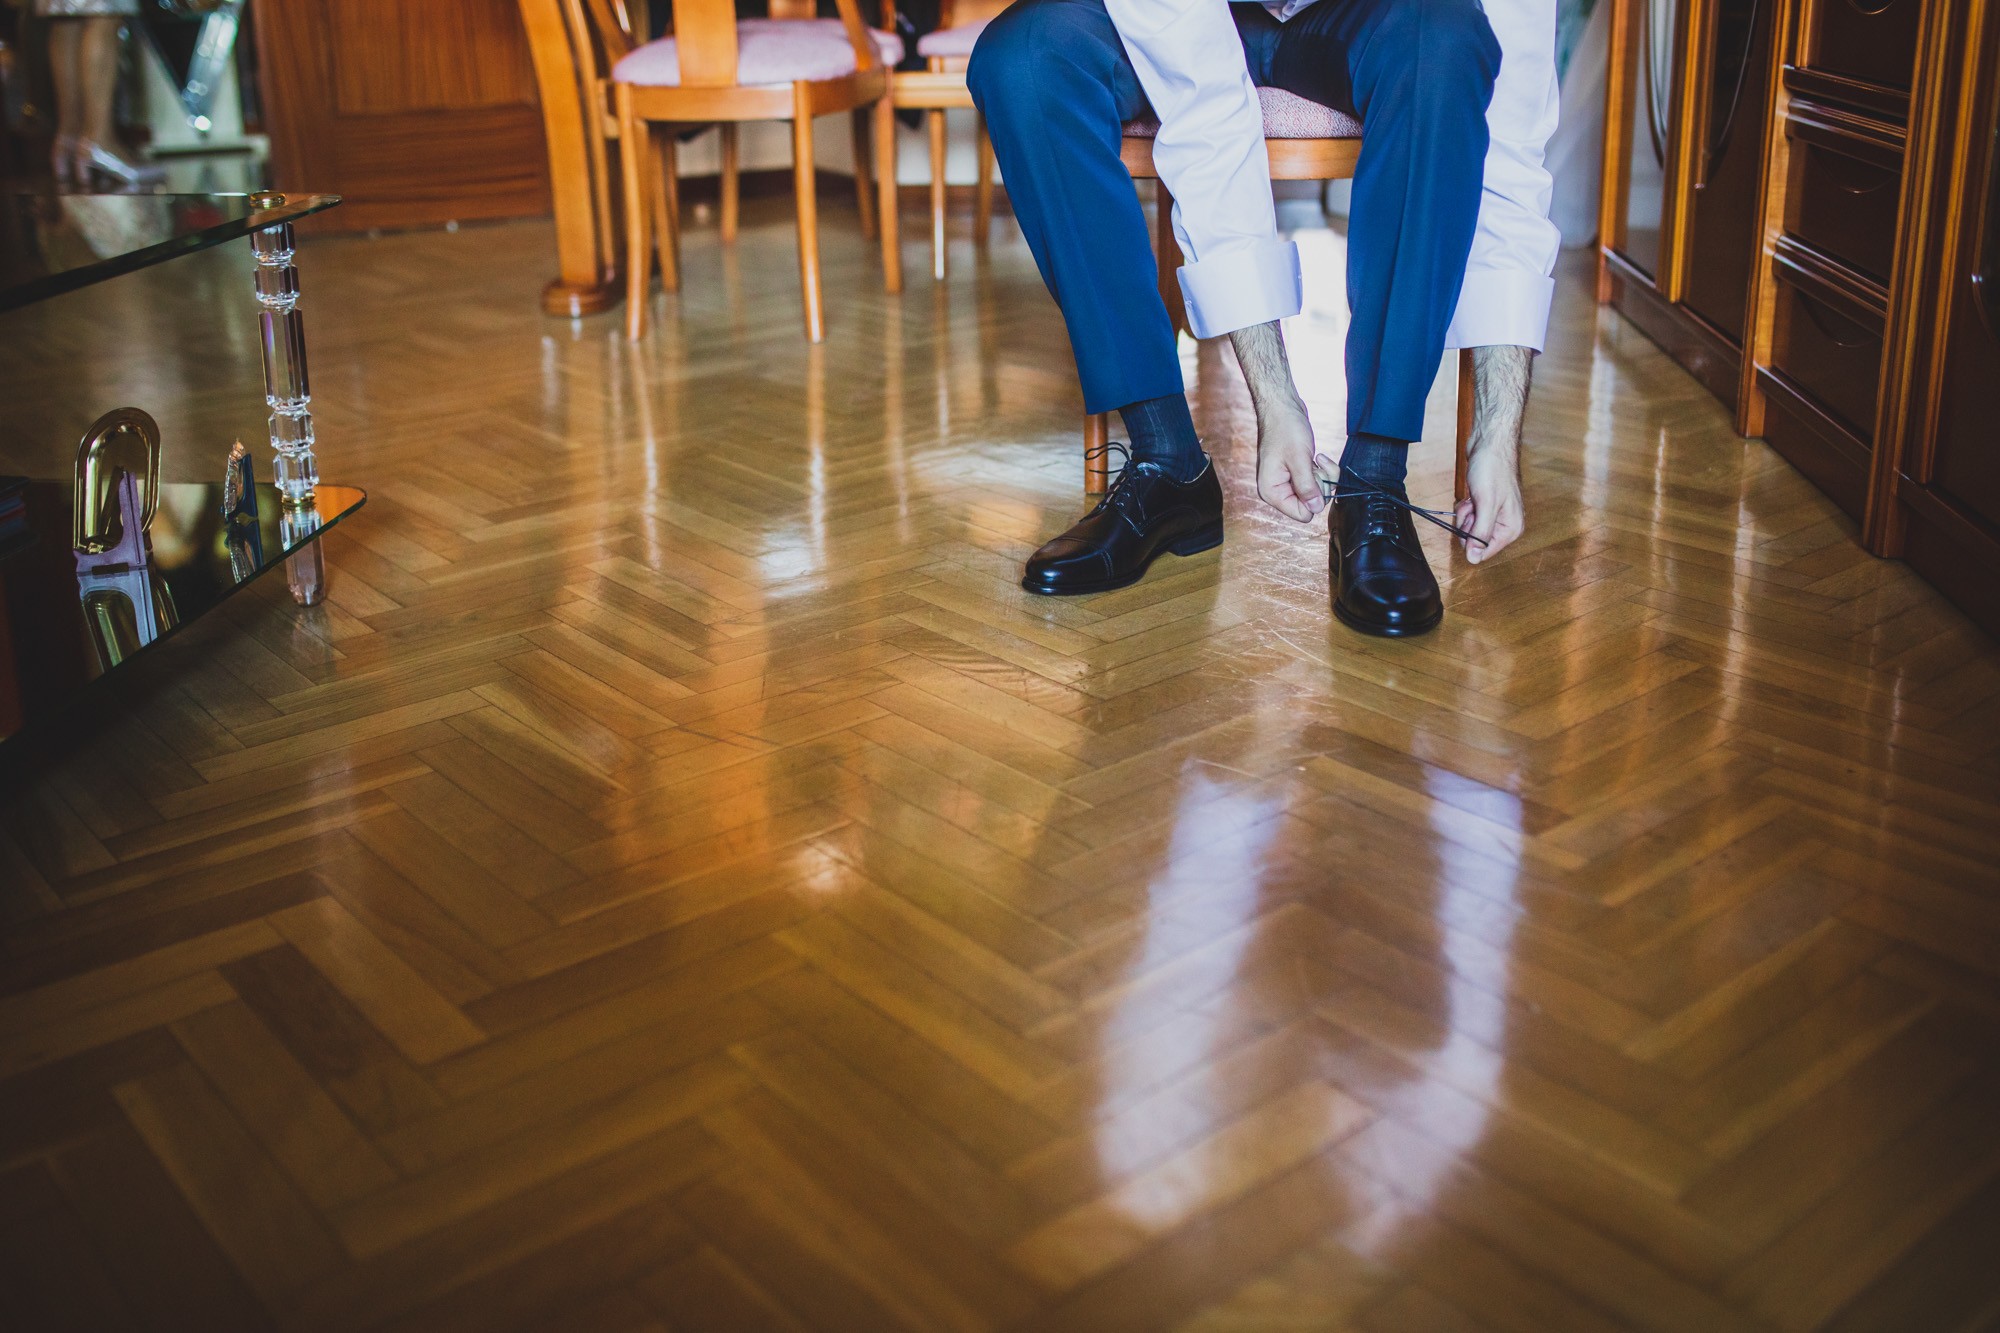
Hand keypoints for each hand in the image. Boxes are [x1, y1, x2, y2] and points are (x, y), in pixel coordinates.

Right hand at [1256, 401, 1323, 523]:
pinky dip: (1322, 471)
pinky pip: (1316, 482)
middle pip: (1310, 504)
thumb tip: (1315, 508)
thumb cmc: (1285, 429)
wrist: (1282, 408)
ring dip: (1324, 475)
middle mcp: (1278, 491)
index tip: (1314, 477)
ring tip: (1317, 458)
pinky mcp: (1296, 474)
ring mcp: (1287, 483)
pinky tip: (1317, 457)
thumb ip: (1307, 487)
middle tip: (1315, 464)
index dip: (1314, 498)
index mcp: (1272, 492)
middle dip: (1320, 484)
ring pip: (1317, 493)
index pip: (1301, 514)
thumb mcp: (1299, 459)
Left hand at [1452, 437, 1523, 563]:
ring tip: (1474, 497)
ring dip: (1466, 514)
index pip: (1484, 552)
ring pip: (1469, 528)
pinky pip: (1468, 516)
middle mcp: (1505, 525)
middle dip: (1468, 524)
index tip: (1472, 521)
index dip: (1471, 540)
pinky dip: (1466, 506)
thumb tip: (1474, 559)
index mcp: (1511, 528)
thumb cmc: (1492, 468)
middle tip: (1474, 506)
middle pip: (1475, 540)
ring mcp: (1495, 515)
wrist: (1490, 444)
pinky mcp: (1485, 506)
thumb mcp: (1486, 505)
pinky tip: (1472, 494)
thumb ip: (1480, 534)